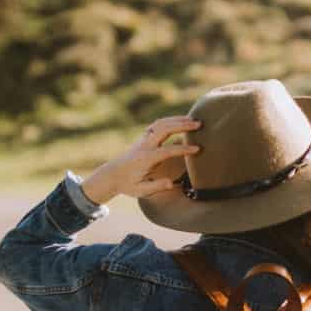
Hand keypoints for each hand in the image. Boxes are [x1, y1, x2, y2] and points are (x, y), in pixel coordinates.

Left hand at [81, 115, 201, 203]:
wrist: (112, 175)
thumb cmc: (128, 184)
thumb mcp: (140, 191)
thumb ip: (156, 187)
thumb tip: (171, 183)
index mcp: (145, 159)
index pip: (166, 151)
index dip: (183, 150)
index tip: (197, 149)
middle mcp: (144, 146)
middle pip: (163, 129)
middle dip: (181, 125)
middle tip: (199, 124)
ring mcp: (144, 139)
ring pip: (161, 123)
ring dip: (177, 119)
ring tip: (194, 120)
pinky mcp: (144, 137)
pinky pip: (158, 124)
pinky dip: (171, 120)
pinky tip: (182, 120)